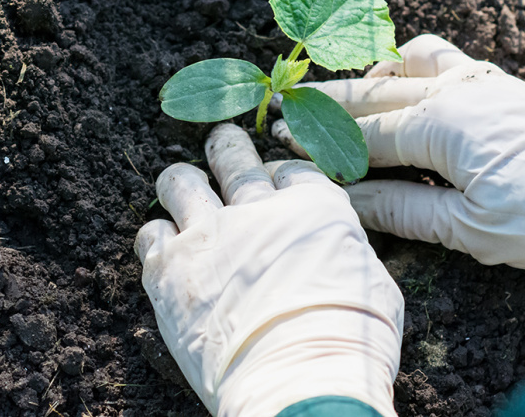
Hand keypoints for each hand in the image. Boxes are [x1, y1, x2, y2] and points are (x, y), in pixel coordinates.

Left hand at [136, 123, 402, 416]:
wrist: (299, 379)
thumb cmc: (349, 344)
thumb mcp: (373, 285)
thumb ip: (342, 254)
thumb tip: (331, 255)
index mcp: (313, 207)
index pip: (290, 169)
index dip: (279, 174)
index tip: (272, 182)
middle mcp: (256, 209)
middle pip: (233, 157)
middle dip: (226, 148)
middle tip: (222, 144)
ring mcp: (208, 235)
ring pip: (179, 182)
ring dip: (182, 183)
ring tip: (181, 186)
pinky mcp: (169, 268)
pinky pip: (151, 233)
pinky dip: (157, 238)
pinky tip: (164, 250)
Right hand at [273, 34, 524, 273]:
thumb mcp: (469, 229)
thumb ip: (401, 208)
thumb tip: (347, 198)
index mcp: (440, 127)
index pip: (362, 135)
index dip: (319, 141)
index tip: (281, 141)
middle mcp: (453, 93)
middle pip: (371, 94)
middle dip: (323, 103)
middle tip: (282, 105)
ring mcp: (477, 81)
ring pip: (402, 65)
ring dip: (363, 76)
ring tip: (335, 92)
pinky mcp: (495, 83)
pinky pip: (438, 56)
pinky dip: (406, 61)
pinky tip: (395, 78)